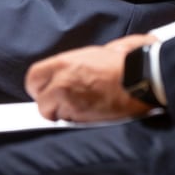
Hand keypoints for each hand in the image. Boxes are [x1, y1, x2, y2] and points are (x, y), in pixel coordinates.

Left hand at [24, 34, 156, 121]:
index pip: (34, 77)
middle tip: (60, 103)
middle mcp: (60, 81)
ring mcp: (68, 100)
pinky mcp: (80, 116)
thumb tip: (78, 66)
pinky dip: (75, 121)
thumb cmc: (124, 63)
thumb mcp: (94, 52)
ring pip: (51, 113)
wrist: (140, 79)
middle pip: (39, 98)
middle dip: (47, 102)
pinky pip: (68, 122)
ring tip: (80, 108)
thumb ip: (79, 62)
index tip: (47, 90)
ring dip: (62, 113)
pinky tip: (88, 114)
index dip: (39, 86)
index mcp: (63, 63)